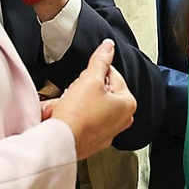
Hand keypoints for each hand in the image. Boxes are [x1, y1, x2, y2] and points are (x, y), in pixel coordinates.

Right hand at [51, 39, 136, 157]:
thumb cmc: (77, 115)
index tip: (84, 77)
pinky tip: (67, 115)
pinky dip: (75, 115)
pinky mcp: (93, 140)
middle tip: (76, 92)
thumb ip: (100, 60)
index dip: (95, 72)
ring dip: (79, 100)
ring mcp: (108, 131)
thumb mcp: (90, 79)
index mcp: (128, 104)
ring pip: (92, 104)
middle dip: (86, 87)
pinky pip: (84, 119)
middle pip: (102, 90)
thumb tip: (108, 46)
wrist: (60, 142)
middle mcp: (122, 120)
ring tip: (70, 104)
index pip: (112, 74)